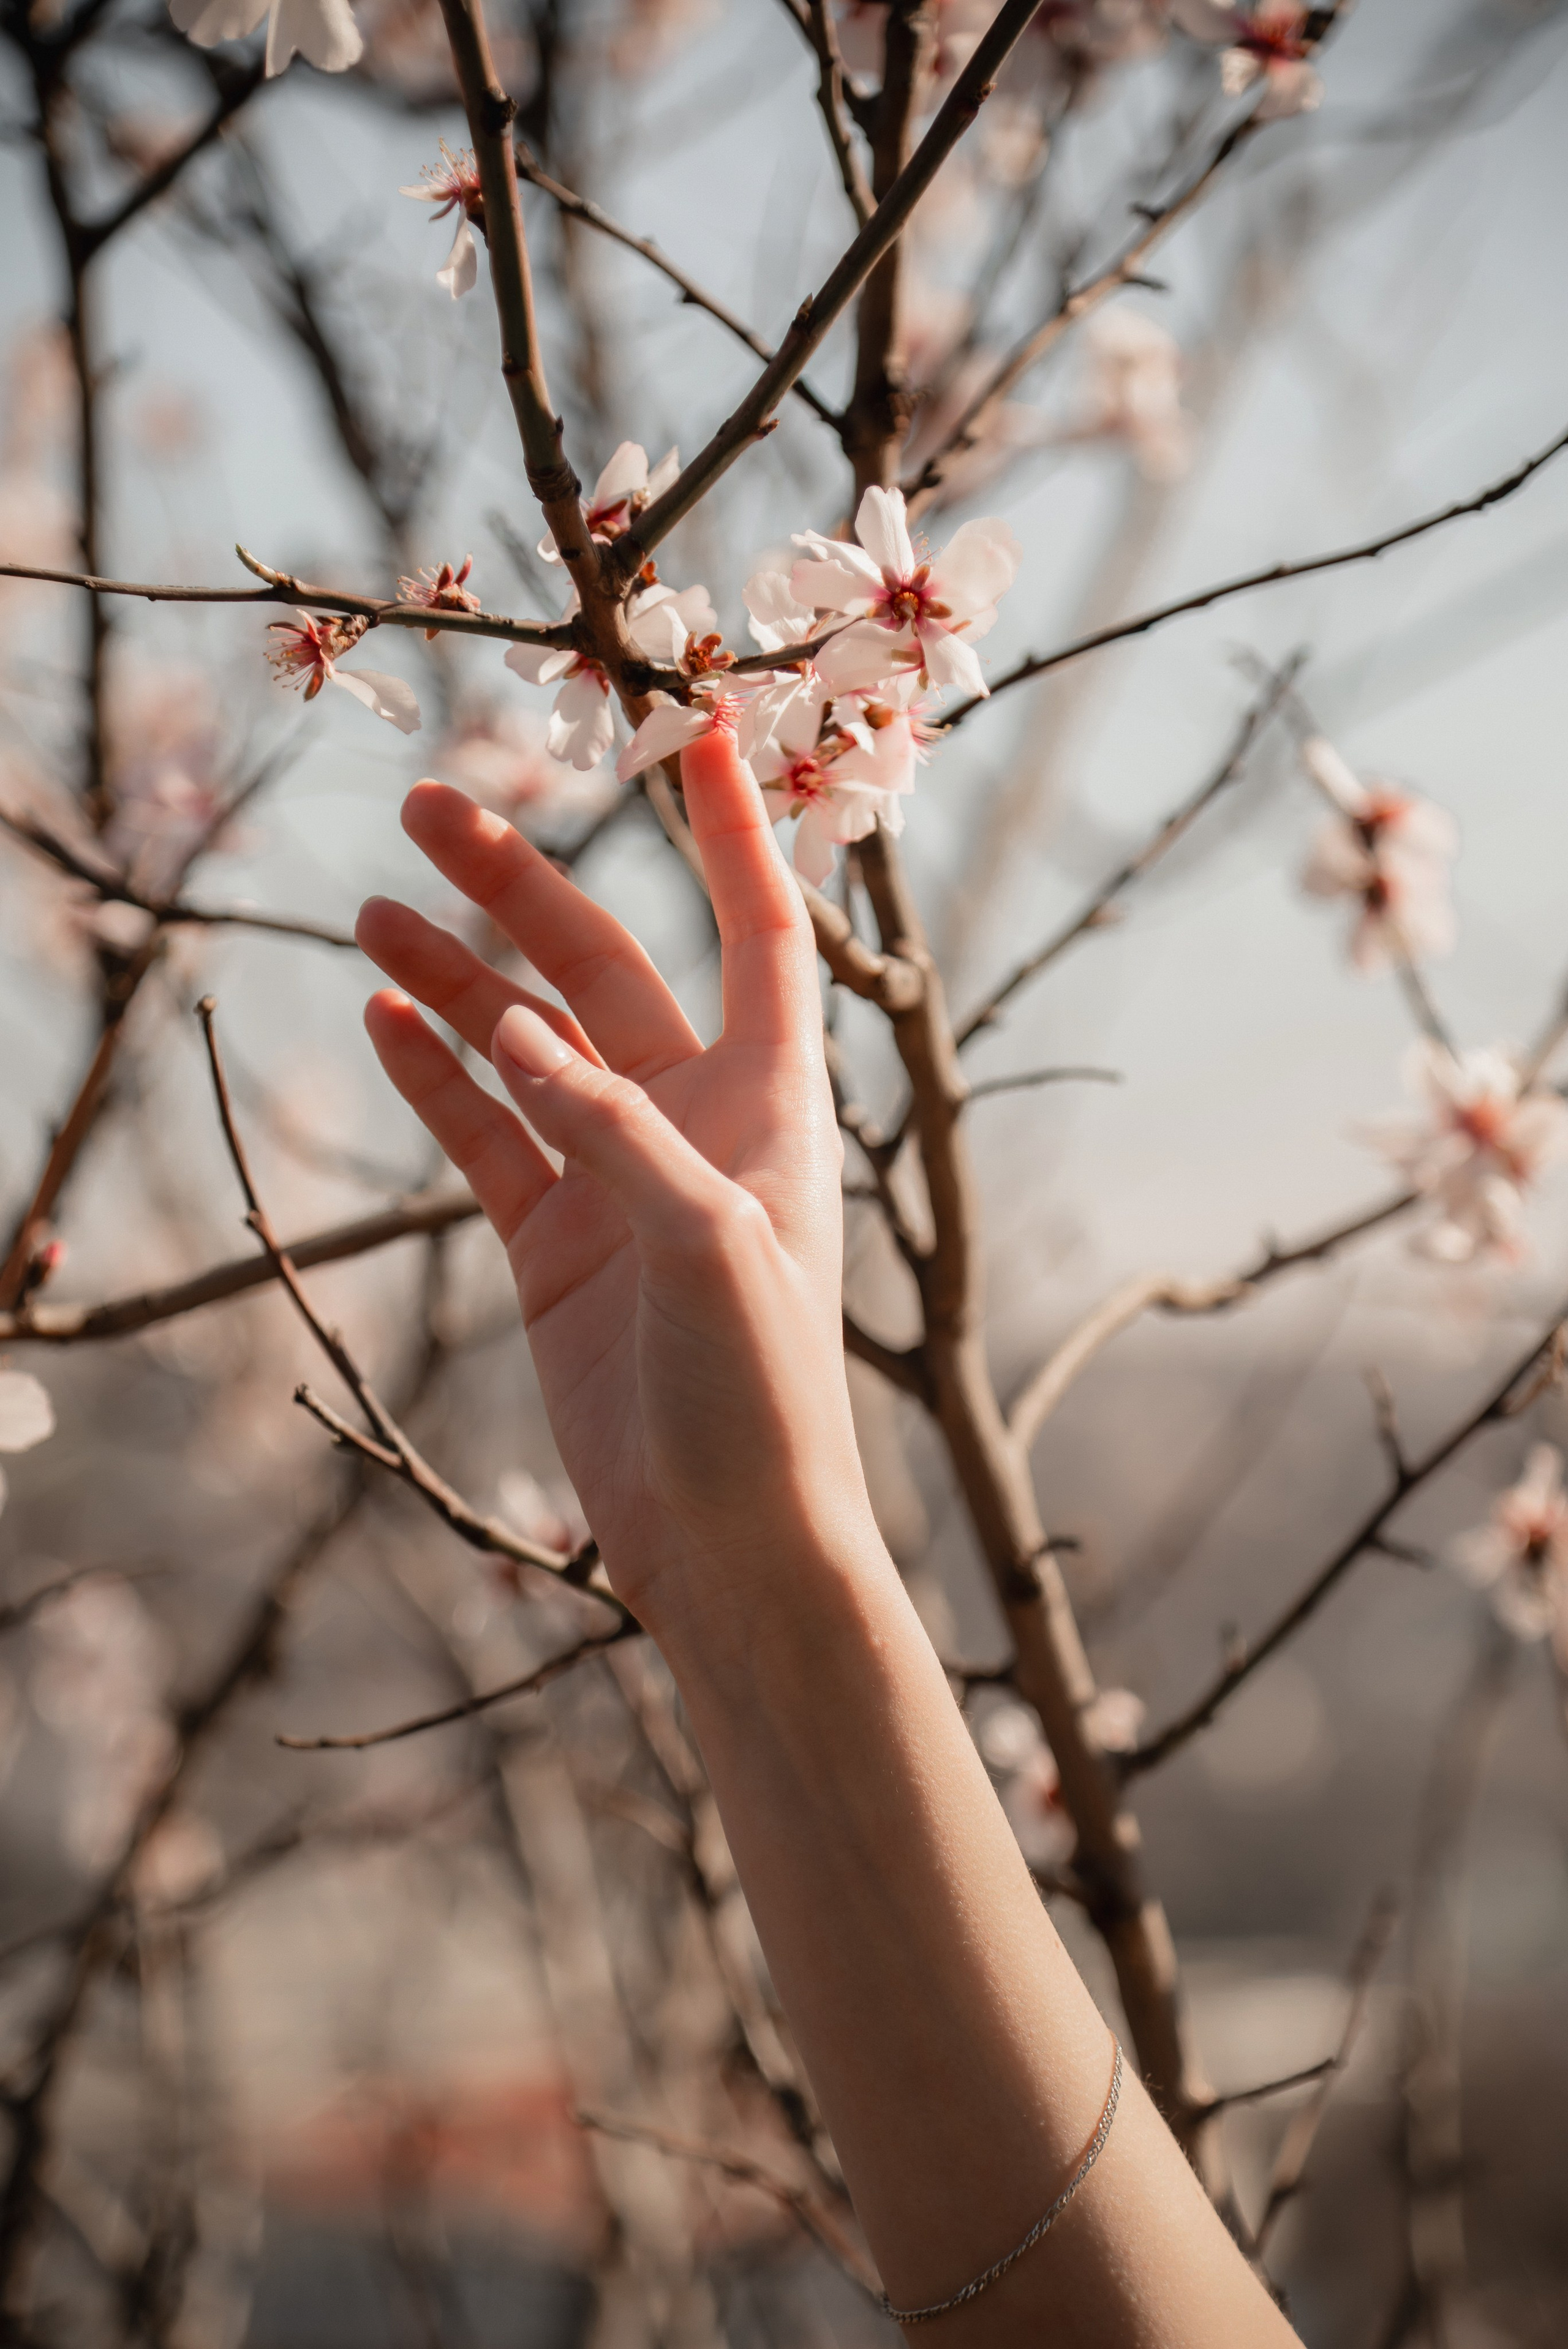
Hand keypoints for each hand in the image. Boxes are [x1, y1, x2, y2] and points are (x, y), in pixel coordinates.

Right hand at [355, 731, 877, 1647]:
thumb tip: (520, 1038)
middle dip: (516, 890)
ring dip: (452, 979)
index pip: (755, 929)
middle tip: (425, 810)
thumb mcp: (710, 1248)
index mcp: (769, 1101)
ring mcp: (613, 1177)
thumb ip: (620, 1135)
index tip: (696, 728)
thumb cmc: (762, 1392)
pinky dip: (434, 1081)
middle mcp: (692, 1119)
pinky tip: (379, 1020)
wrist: (727, 1537)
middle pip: (599, 967)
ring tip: (371, 911)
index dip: (731, 830)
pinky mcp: (554, 1245)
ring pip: (522, 1045)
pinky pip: (483, 1137)